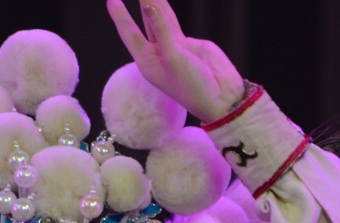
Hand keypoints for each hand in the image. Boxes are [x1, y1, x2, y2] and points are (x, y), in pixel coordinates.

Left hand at [106, 0, 245, 123]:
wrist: (219, 96)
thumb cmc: (193, 86)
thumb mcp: (174, 58)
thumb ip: (162, 29)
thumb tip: (149, 4)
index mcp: (146, 63)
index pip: (129, 34)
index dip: (120, 16)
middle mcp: (156, 55)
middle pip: (142, 24)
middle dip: (137, 6)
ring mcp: (171, 48)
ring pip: (159, 20)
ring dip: (153, 2)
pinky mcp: (186, 44)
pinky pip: (172, 22)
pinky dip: (166, 9)